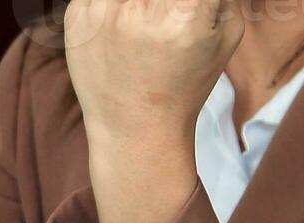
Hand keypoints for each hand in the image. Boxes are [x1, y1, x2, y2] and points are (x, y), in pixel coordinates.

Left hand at [64, 0, 242, 141]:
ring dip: (134, 0)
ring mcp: (102, 12)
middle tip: (164, 9)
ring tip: (142, 15)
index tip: (182, 4)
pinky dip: (112, 1)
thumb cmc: (188, 81)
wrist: (136, 128)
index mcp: (184, 13)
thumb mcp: (226, 34)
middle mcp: (139, 11)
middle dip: (161, 0)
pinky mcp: (77, 15)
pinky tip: (121, 20)